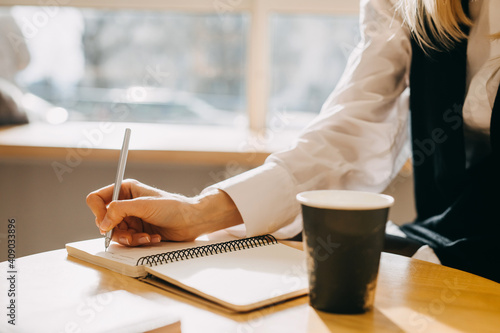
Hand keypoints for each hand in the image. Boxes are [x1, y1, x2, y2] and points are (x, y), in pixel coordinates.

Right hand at [86, 179, 242, 246]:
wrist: (191, 221)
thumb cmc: (173, 207)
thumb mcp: (144, 206)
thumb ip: (120, 210)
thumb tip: (102, 222)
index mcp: (125, 190)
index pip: (97, 199)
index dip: (98, 212)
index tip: (106, 223)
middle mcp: (126, 204)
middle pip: (104, 221)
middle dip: (117, 230)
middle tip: (131, 234)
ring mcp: (131, 218)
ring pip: (115, 234)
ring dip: (130, 239)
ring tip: (146, 237)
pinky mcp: (138, 231)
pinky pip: (128, 241)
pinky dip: (139, 242)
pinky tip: (152, 239)